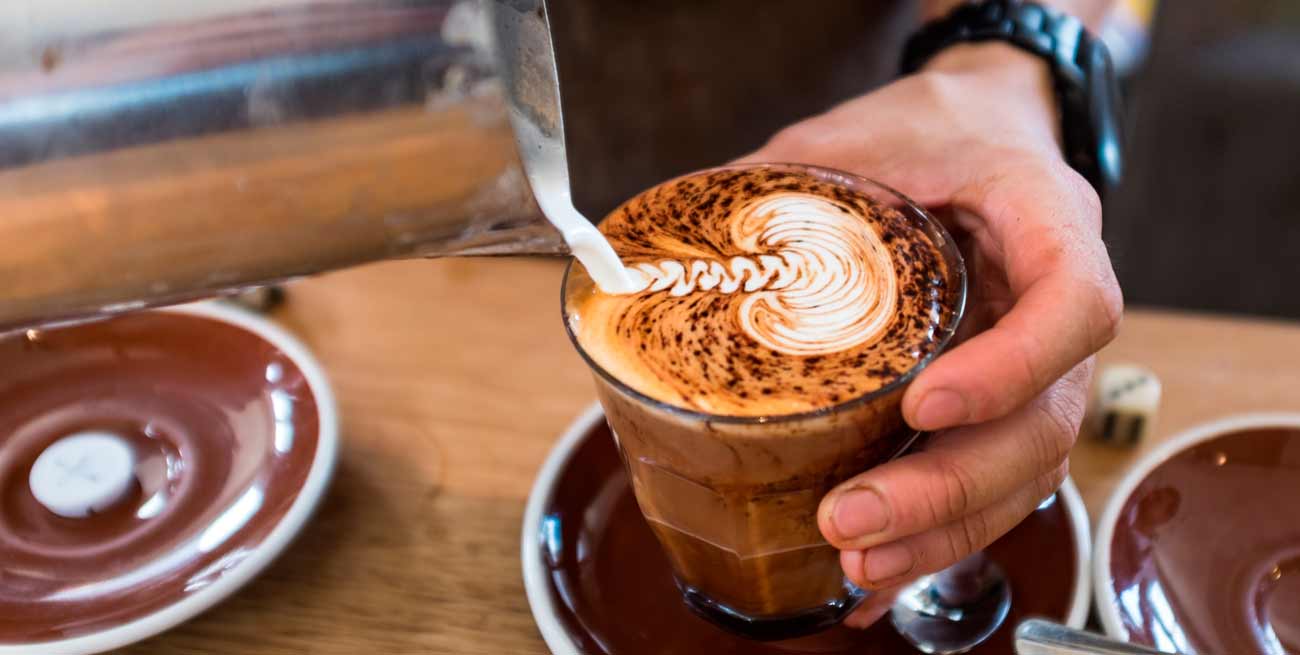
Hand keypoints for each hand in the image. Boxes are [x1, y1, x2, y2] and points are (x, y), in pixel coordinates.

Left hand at [738, 43, 1121, 627]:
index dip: (1012, 368)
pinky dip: (937, 539)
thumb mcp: (855, 132)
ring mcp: (1040, 366)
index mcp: (1044, 221)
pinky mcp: (1004, 405)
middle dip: (948, 488)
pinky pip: (991, 484)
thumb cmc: (924, 129)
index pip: (1074, 304)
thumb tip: (678, 252)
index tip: (924, 406)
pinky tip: (876, 576)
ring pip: (1024, 472)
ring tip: (856, 561)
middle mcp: (1056, 306)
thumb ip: (780, 182)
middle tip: (850, 518)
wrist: (975, 133)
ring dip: (942, 531)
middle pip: (1044, 422)